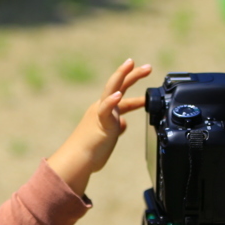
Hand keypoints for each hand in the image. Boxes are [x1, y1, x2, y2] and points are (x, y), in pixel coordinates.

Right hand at [47, 59, 152, 195]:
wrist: (76, 160)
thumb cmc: (90, 151)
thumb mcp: (109, 137)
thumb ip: (117, 128)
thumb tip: (124, 123)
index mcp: (104, 112)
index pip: (123, 98)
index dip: (135, 92)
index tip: (146, 84)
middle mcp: (102, 109)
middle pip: (118, 86)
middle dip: (132, 74)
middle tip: (148, 67)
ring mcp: (100, 114)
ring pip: (111, 89)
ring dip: (121, 75)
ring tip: (131, 64)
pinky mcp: (99, 123)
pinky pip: (105, 110)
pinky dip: (111, 101)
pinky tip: (118, 95)